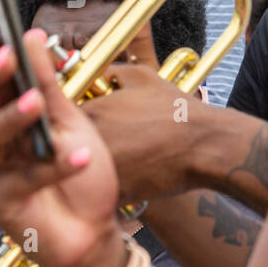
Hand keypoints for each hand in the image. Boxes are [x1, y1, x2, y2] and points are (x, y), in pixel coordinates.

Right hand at [0, 11, 122, 266]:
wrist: (92, 234)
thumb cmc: (79, 178)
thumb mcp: (71, 122)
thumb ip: (48, 83)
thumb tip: (31, 34)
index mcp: (4, 117)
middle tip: (6, 55)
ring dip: (13, 117)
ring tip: (38, 101)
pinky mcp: (4, 204)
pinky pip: (26, 179)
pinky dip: (56, 167)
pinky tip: (80, 157)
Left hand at [80, 64, 203, 203]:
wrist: (205, 144)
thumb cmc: (175, 110)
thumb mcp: (142, 77)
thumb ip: (111, 71)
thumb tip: (99, 73)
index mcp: (91, 113)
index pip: (62, 120)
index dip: (72, 125)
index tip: (88, 127)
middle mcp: (89, 141)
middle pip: (68, 149)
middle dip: (80, 149)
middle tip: (102, 148)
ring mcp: (101, 169)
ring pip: (84, 174)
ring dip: (92, 171)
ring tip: (118, 165)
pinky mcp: (115, 193)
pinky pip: (102, 194)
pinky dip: (109, 190)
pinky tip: (126, 180)